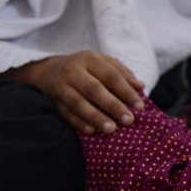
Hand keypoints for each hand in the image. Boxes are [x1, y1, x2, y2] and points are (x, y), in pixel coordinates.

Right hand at [2, 51, 144, 133]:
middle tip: (128, 120)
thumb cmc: (87, 69)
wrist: (49, 70)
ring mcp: (61, 86)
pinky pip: (66, 113)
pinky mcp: (53, 101)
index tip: (140, 107)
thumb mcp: (104, 64)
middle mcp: (73, 71)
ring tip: (111, 129)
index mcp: (90, 59)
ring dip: (95, 117)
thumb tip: (141, 86)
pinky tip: (91, 131)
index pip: (111, 76)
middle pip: (94, 89)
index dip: (126, 91)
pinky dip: (79, 123)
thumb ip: (124, 74)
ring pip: (78, 103)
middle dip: (112, 106)